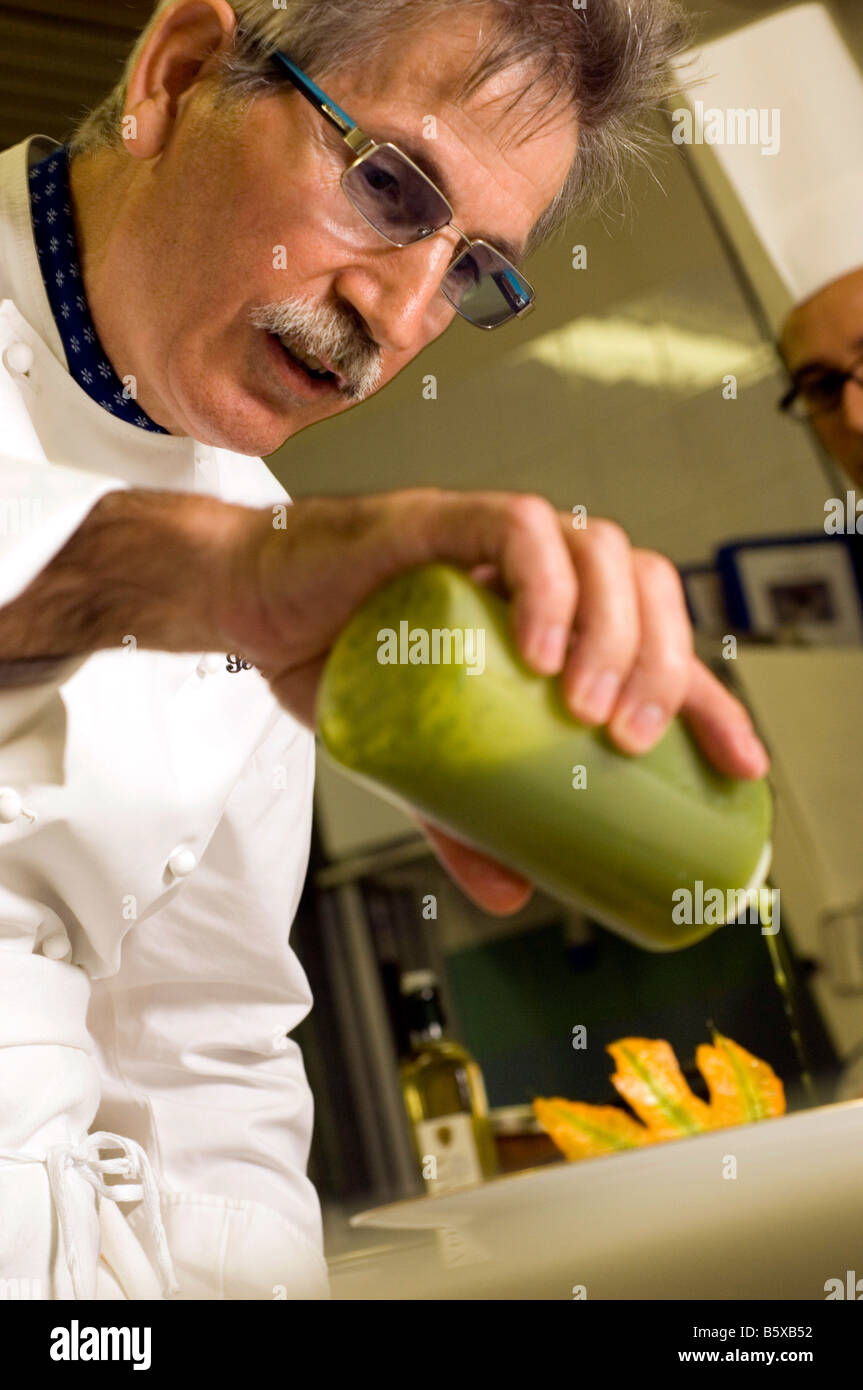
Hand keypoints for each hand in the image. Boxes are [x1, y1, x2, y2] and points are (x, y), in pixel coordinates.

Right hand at [218, 490, 767, 911]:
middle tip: (633, 742)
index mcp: (552, 619)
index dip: (710, 698)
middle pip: (648, 590)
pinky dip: (545, 582)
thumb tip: (516, 893)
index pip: (659, 644)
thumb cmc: (341, 662)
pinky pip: (520, 528)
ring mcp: (493, 539)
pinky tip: (539, 647)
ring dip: (614, 631)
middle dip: (664, 668)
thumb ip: (466, 819)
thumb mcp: (419, 762)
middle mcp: (537, 571)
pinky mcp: (440, 518)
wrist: (252, 608)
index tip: (740, 764)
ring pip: (601, 551)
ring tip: (587, 706)